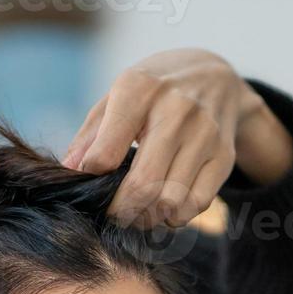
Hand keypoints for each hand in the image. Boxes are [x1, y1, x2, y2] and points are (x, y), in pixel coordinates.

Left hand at [61, 48, 292, 228]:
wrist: (215, 76)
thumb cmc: (154, 91)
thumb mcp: (116, 96)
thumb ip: (90, 135)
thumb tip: (69, 173)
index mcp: (139, 91)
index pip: (105, 154)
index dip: (93, 180)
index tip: (92, 184)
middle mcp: (176, 111)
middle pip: (142, 186)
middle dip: (121, 211)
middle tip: (114, 213)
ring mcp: (204, 135)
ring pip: (170, 202)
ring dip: (149, 217)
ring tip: (140, 210)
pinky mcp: (223, 156)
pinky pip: (196, 204)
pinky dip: (175, 215)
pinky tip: (165, 205)